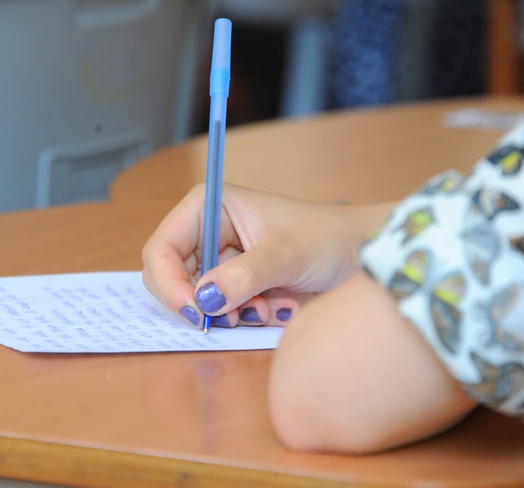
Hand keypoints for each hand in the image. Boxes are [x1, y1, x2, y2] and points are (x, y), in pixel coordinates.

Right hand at [142, 183, 378, 327]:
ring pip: (197, 300)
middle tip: (237, 315)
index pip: (161, 248)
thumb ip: (243, 276)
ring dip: (230, 312)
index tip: (195, 311)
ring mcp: (220, 260)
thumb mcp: (285, 255)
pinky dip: (245, 317)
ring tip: (270, 305)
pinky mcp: (235, 284)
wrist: (361, 255)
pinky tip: (276, 306)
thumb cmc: (328, 238)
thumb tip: (204, 299)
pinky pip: (221, 311)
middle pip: (171, 278)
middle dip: (203, 301)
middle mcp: (207, 231)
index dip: (168, 282)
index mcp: (209, 206)